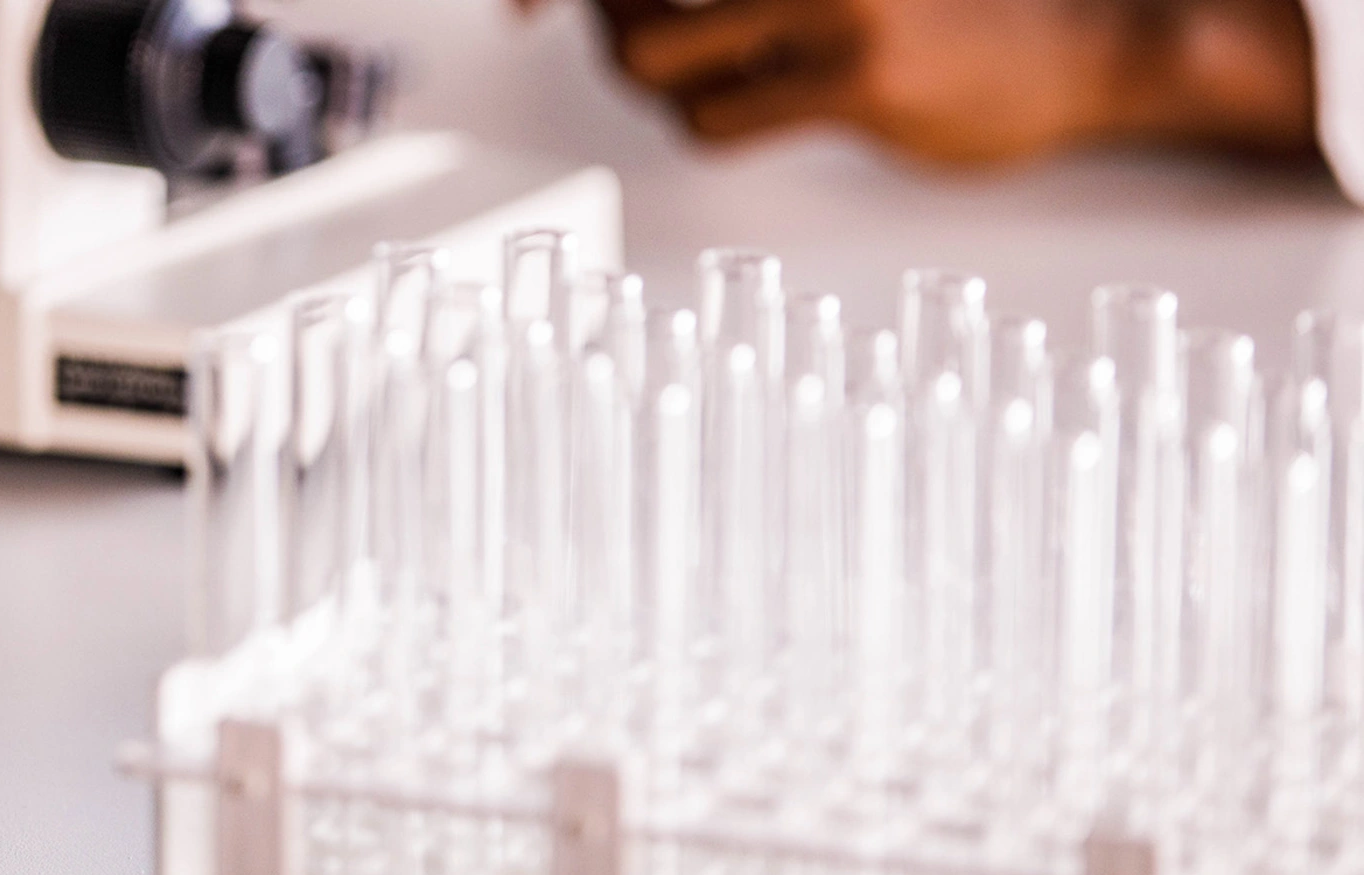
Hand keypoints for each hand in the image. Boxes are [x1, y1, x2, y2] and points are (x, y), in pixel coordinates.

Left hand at [578, 0, 1319, 165]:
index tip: (538, 6)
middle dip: (608, 18)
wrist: (1078, 49)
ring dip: (662, 79)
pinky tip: (764, 105)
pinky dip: (714, 121)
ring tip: (713, 70)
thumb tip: (599, 1)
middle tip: (639, 27)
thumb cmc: (938, 1)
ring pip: (648, 59)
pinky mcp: (856, 74)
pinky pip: (712, 119)